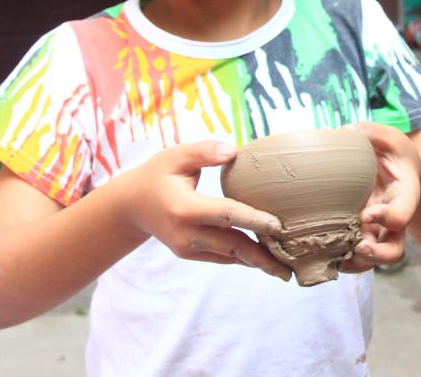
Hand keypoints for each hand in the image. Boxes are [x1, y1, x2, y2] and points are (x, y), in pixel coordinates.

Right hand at [125, 139, 292, 280]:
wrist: (131, 206)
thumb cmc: (158, 175)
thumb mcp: (176, 156)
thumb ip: (205, 151)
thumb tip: (234, 150)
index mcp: (184, 208)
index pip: (226, 215)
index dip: (253, 220)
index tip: (279, 226)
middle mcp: (185, 233)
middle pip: (232, 245)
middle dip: (263, 257)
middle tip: (289, 267)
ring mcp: (186, 248)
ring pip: (229, 256)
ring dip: (256, 263)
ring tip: (283, 270)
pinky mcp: (189, 254)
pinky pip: (221, 257)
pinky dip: (242, 259)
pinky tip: (264, 260)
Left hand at [340, 122, 420, 273]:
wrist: (397, 169)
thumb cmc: (394, 153)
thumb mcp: (389, 138)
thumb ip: (372, 132)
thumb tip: (347, 131)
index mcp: (405, 195)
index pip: (403, 213)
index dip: (387, 218)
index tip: (366, 214)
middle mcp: (394, 219)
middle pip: (395, 250)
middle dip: (377, 255)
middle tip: (358, 247)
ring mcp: (379, 230)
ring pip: (374, 259)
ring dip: (357, 264)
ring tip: (337, 261)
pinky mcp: (363, 233)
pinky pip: (356, 254)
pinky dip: (341, 259)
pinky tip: (322, 255)